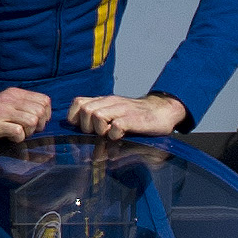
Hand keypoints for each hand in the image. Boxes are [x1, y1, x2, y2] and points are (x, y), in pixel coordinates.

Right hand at [0, 88, 51, 146]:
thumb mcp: (6, 105)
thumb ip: (23, 106)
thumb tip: (44, 116)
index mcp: (14, 93)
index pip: (44, 100)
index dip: (45, 115)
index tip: (36, 123)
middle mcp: (9, 99)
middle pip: (40, 111)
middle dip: (39, 125)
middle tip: (28, 131)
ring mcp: (2, 111)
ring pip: (32, 120)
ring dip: (29, 132)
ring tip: (19, 134)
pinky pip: (18, 132)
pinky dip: (19, 139)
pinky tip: (10, 138)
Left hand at [68, 92, 187, 140]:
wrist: (162, 110)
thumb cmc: (137, 116)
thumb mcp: (115, 112)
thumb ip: (99, 118)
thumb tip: (83, 136)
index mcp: (104, 101)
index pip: (78, 103)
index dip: (75, 118)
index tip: (85, 129)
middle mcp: (110, 102)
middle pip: (85, 110)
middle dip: (87, 127)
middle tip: (98, 134)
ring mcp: (122, 109)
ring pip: (97, 116)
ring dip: (99, 130)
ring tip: (109, 134)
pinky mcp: (133, 119)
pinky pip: (116, 126)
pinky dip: (114, 135)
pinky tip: (120, 137)